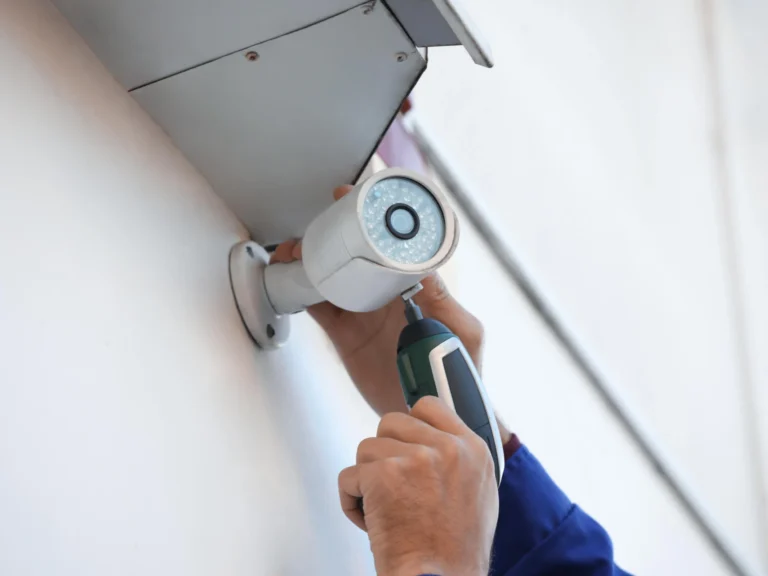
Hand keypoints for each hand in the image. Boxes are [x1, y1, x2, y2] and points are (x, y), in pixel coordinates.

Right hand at [272, 185, 510, 442]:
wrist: (431, 410)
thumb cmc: (459, 368)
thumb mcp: (463, 331)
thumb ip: (445, 302)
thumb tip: (424, 269)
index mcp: (411, 284)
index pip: (388, 244)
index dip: (366, 219)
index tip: (348, 198)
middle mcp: (383, 293)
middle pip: (350, 254)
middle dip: (327, 236)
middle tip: (308, 232)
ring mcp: (362, 312)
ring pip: (328, 277)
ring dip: (308, 262)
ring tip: (291, 254)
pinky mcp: (344, 335)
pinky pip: (319, 308)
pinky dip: (302, 293)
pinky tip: (292, 282)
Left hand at [338, 396, 498, 575]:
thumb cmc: (455, 553)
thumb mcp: (478, 494)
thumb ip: (457, 460)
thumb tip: (430, 439)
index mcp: (472, 450)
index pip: (431, 406)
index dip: (410, 424)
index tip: (402, 442)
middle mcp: (446, 448)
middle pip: (392, 422)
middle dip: (384, 452)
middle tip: (391, 485)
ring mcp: (415, 458)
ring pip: (367, 448)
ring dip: (368, 478)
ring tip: (383, 510)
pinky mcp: (383, 474)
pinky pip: (349, 476)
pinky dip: (351, 500)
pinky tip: (370, 522)